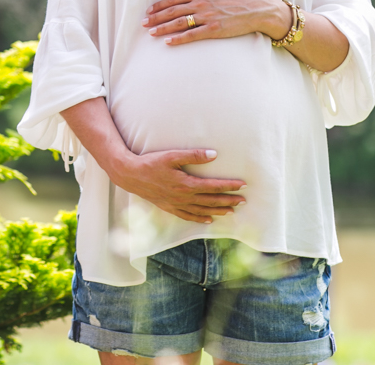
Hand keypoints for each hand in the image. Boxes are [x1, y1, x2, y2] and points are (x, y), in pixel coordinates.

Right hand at [108, 148, 245, 222]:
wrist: (131, 175)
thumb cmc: (151, 163)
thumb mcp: (172, 156)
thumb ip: (193, 155)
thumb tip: (214, 155)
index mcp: (187, 184)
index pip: (214, 186)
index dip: (229, 186)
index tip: (243, 185)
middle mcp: (184, 197)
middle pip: (211, 200)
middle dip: (229, 200)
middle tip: (244, 201)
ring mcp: (177, 204)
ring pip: (202, 210)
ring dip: (218, 210)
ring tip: (232, 211)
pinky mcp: (169, 207)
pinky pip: (188, 216)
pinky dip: (200, 218)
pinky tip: (208, 220)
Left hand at [143, 0, 290, 45]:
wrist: (256, 9)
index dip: (160, 6)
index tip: (149, 11)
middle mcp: (200, 4)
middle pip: (172, 11)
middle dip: (156, 18)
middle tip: (143, 23)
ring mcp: (206, 17)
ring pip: (179, 23)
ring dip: (163, 28)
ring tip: (151, 33)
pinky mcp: (213, 29)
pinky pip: (192, 34)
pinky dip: (179, 38)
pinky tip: (168, 42)